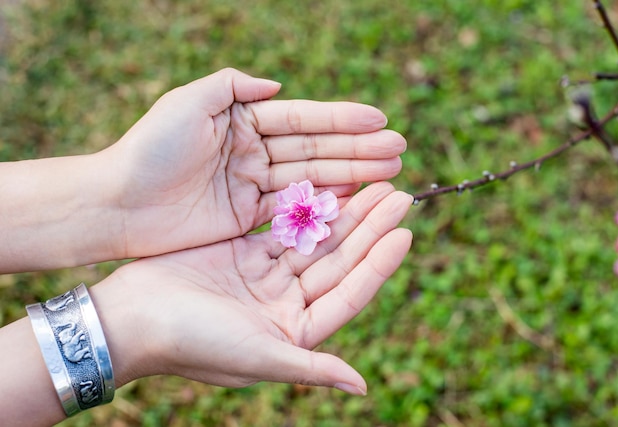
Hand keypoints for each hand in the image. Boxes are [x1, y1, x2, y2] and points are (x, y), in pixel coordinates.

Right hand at [93, 182, 412, 392]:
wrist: (132, 318)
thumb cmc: (192, 344)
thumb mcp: (257, 357)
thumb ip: (312, 368)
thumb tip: (363, 386)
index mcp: (296, 330)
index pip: (349, 292)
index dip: (378, 264)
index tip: (404, 233)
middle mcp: (287, 302)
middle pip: (339, 260)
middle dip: (369, 228)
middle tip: (399, 194)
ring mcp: (267, 275)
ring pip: (316, 237)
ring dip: (345, 212)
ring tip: (377, 182)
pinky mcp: (245, 251)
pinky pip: (284, 223)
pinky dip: (306, 204)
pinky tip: (330, 182)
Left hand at [103, 68, 405, 257]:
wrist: (118, 205)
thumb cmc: (150, 149)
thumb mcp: (188, 103)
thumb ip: (232, 86)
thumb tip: (277, 85)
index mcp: (242, 119)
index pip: (302, 119)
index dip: (341, 119)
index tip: (380, 120)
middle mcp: (252, 150)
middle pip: (315, 149)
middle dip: (358, 149)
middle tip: (399, 151)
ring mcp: (253, 184)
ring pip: (311, 178)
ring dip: (351, 175)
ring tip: (390, 173)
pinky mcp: (247, 216)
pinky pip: (294, 209)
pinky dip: (324, 204)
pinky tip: (356, 199)